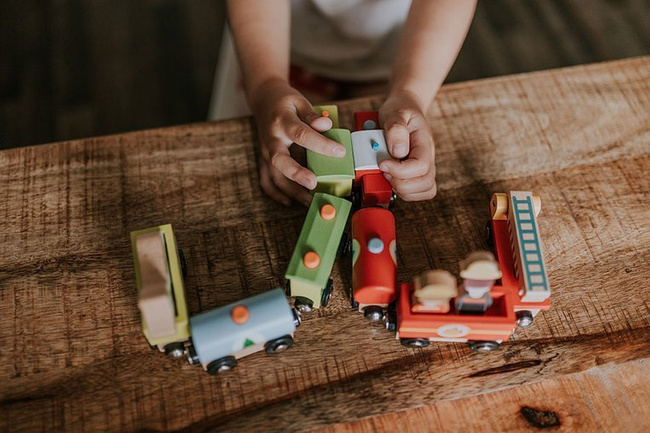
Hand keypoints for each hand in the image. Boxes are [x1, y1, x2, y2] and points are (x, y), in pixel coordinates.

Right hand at [250, 79, 346, 206]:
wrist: (263, 99)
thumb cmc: (284, 101)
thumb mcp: (299, 101)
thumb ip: (312, 116)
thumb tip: (326, 125)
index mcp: (282, 121)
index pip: (301, 133)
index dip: (321, 144)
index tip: (340, 152)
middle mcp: (271, 139)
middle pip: (279, 160)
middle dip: (296, 174)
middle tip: (313, 183)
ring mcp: (265, 151)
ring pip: (273, 175)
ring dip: (291, 190)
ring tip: (309, 200)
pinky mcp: (264, 160)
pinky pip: (266, 180)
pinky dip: (276, 193)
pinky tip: (291, 201)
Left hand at [378, 90, 436, 200]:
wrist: (405, 108)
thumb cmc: (400, 110)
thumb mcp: (395, 112)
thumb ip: (396, 128)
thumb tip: (397, 151)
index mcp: (425, 143)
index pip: (421, 166)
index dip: (400, 170)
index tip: (383, 163)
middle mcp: (428, 157)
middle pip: (426, 183)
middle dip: (401, 183)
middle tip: (384, 170)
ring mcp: (424, 167)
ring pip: (424, 190)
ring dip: (403, 189)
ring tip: (388, 175)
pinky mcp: (416, 174)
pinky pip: (416, 191)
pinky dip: (403, 191)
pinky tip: (392, 178)